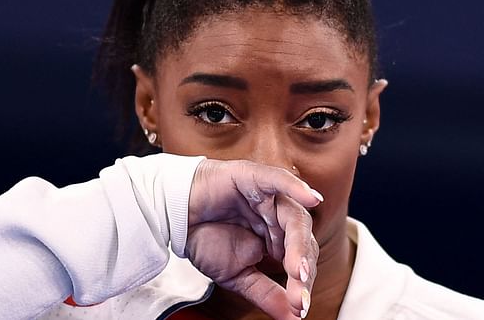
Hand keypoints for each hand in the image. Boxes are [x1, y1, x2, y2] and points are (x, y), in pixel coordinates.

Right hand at [186, 159, 321, 319]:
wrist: (172, 217)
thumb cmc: (204, 238)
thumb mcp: (238, 275)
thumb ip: (267, 294)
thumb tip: (294, 318)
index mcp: (278, 238)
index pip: (300, 260)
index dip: (300, 284)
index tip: (298, 307)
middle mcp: (277, 216)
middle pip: (301, 239)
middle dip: (300, 267)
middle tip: (298, 292)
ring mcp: (268, 195)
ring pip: (294, 216)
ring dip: (298, 243)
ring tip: (296, 269)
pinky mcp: (254, 177)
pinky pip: (279, 180)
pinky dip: (295, 187)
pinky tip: (311, 198)